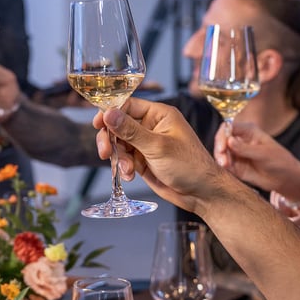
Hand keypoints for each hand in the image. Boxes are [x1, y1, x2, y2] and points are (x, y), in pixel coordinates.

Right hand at [96, 98, 228, 213]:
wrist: (201, 194)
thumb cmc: (189, 166)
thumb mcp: (158, 146)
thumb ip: (130, 131)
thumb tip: (108, 114)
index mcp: (159, 115)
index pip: (128, 105)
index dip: (110, 113)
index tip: (98, 123)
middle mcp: (152, 126)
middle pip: (119, 125)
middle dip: (111, 139)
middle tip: (106, 152)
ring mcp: (146, 143)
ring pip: (119, 143)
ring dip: (118, 157)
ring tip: (127, 170)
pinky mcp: (143, 160)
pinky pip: (124, 158)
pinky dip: (123, 167)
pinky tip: (130, 176)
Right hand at [214, 122, 299, 203]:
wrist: (286, 179)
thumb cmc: (280, 161)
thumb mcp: (264, 154)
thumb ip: (245, 149)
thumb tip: (228, 141)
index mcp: (248, 131)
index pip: (228, 127)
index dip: (222, 135)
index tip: (223, 146)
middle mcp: (240, 140)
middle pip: (222, 139)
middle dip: (219, 148)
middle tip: (223, 160)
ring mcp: (237, 153)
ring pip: (221, 152)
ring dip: (220, 158)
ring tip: (225, 165)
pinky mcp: (235, 166)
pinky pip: (224, 164)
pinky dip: (223, 166)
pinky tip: (227, 168)